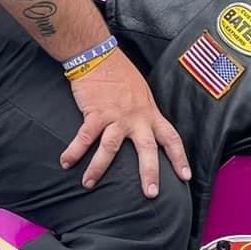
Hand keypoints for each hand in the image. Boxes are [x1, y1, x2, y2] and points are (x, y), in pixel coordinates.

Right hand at [60, 51, 192, 197]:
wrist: (99, 55)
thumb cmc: (120, 73)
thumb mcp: (142, 93)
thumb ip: (145, 114)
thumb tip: (146, 130)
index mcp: (150, 114)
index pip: (171, 138)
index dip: (179, 158)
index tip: (185, 176)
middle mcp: (136, 118)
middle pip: (147, 148)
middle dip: (149, 172)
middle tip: (151, 193)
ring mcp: (115, 116)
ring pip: (110, 148)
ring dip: (97, 168)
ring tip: (88, 184)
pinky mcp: (95, 113)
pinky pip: (84, 136)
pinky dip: (73, 150)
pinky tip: (66, 162)